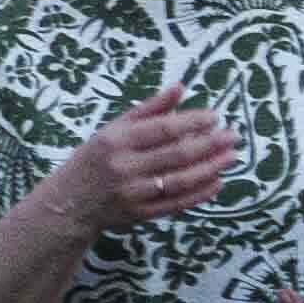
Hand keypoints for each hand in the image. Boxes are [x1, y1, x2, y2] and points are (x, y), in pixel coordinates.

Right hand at [41, 97, 239, 238]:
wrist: (70, 202)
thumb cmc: (95, 158)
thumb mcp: (113, 128)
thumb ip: (148, 109)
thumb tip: (180, 88)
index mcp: (116, 140)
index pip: (162, 129)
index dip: (192, 122)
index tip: (215, 117)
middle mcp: (124, 167)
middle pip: (176, 154)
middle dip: (209, 144)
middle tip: (233, 136)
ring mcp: (134, 193)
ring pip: (180, 180)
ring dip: (210, 168)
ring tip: (231, 157)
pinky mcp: (141, 214)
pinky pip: (177, 204)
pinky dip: (199, 194)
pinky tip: (217, 182)